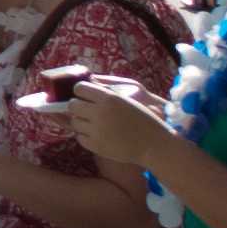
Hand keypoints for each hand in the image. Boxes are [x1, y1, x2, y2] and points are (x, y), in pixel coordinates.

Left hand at [45, 67, 171, 164]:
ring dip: (80, 121)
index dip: (81, 91)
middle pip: (73, 105)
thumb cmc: (143, 118)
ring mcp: (97, 131)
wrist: (153, 144)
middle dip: (77, 106)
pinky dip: (85, 135)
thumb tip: (87, 82)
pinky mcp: (96, 146)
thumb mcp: (127, 98)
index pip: (80, 88)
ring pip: (74, 122)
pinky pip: (79, 137)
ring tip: (92, 122)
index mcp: (109, 98)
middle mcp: (100, 113)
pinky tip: (96, 133)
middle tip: (85, 109)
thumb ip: (107, 89)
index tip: (84, 95)